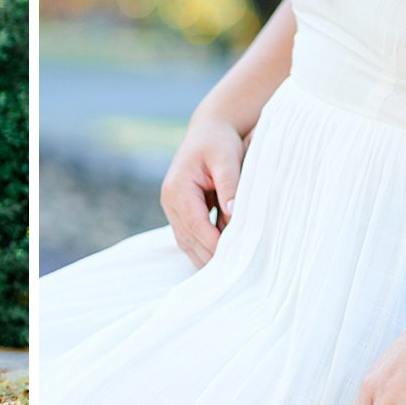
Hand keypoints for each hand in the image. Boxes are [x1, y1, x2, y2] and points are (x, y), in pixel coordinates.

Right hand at [160, 117, 245, 267]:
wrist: (208, 129)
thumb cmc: (218, 141)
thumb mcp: (227, 158)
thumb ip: (230, 185)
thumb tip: (233, 214)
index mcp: (178, 188)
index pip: (196, 225)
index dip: (214, 244)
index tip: (235, 260)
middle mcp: (169, 200)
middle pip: (189, 239)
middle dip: (210, 257)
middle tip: (235, 275)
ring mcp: (171, 207)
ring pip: (186, 242)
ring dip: (205, 257)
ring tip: (229, 273)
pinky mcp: (179, 211)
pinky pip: (189, 237)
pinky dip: (203, 248)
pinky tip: (221, 259)